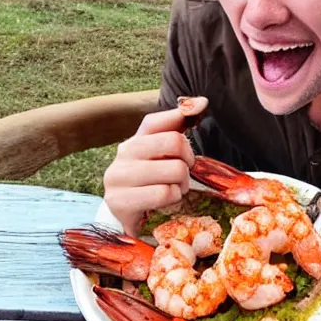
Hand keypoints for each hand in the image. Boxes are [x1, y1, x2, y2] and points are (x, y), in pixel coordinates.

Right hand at [103, 96, 207, 235]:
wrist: (123, 217)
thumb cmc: (150, 182)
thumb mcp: (163, 155)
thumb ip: (179, 127)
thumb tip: (201, 102)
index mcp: (136, 139)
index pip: (158, 120)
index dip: (182, 117)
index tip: (197, 119)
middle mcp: (124, 152)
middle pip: (174, 142)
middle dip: (188, 161)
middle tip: (184, 172)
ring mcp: (118, 176)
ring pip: (174, 170)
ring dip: (182, 184)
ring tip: (175, 189)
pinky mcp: (119, 201)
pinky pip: (164, 193)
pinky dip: (172, 199)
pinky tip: (165, 203)